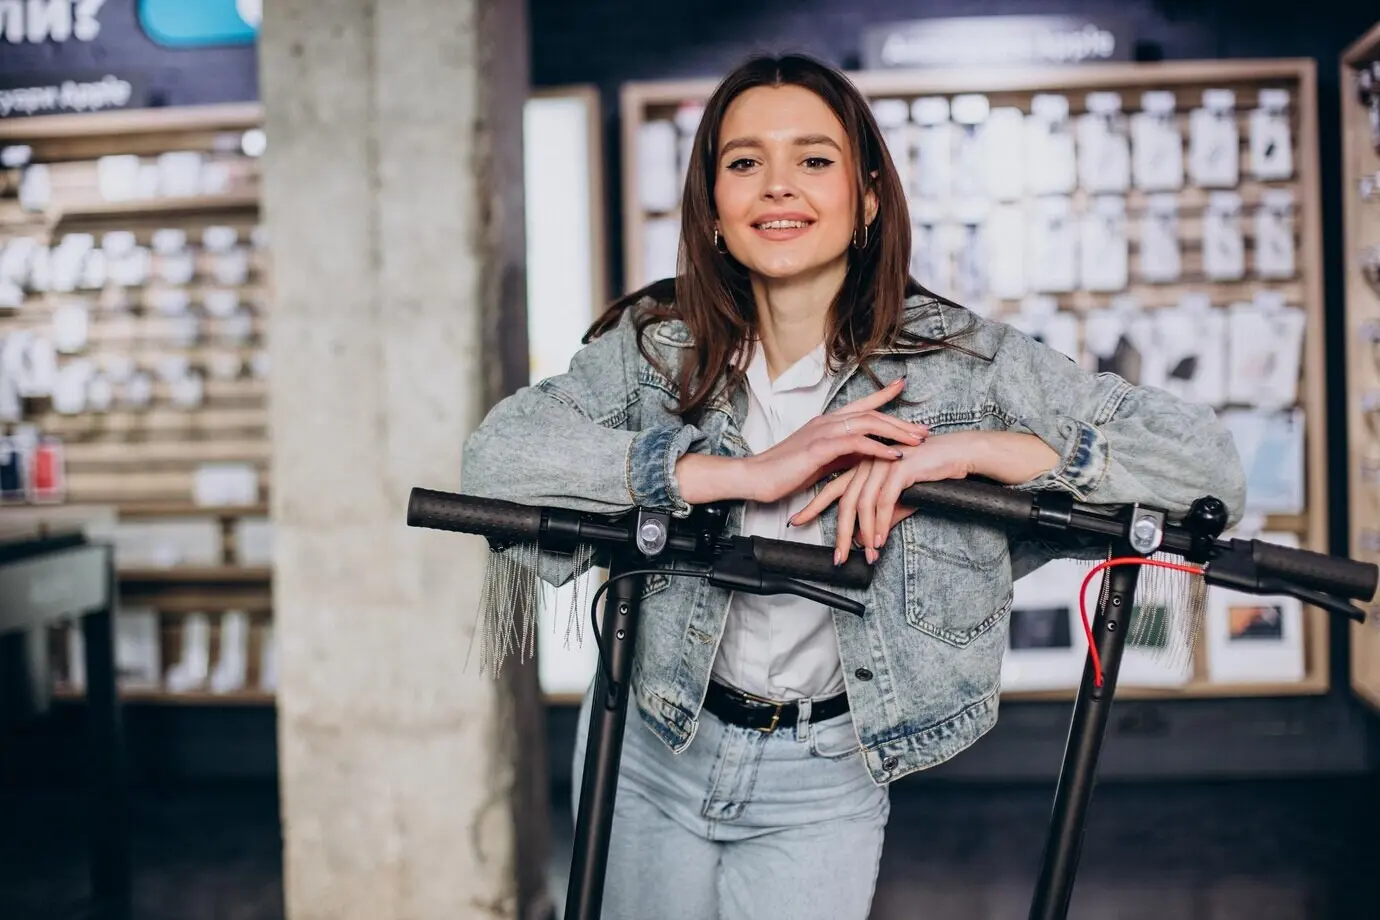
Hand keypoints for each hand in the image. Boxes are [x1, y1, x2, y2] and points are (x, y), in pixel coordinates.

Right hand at [737, 376, 928, 503]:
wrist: (755, 477)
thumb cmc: (784, 472)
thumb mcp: (821, 461)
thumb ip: (843, 454)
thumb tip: (866, 454)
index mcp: (826, 423)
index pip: (860, 405)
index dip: (882, 395)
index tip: (902, 386)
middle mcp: (826, 422)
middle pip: (871, 414)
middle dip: (900, 421)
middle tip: (924, 429)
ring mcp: (822, 432)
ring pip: (868, 424)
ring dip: (896, 432)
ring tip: (917, 441)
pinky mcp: (819, 448)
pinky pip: (855, 443)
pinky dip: (878, 447)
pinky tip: (894, 455)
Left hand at [790, 432, 978, 563]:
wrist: (959, 454)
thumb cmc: (931, 473)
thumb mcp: (903, 499)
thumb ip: (883, 516)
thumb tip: (867, 540)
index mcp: (863, 465)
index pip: (832, 487)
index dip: (813, 505)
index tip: (796, 521)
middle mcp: (868, 462)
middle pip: (844, 500)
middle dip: (838, 531)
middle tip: (836, 556)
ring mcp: (882, 463)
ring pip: (862, 503)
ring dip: (864, 533)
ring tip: (865, 556)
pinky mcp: (899, 468)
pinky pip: (883, 501)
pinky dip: (880, 524)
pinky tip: (880, 541)